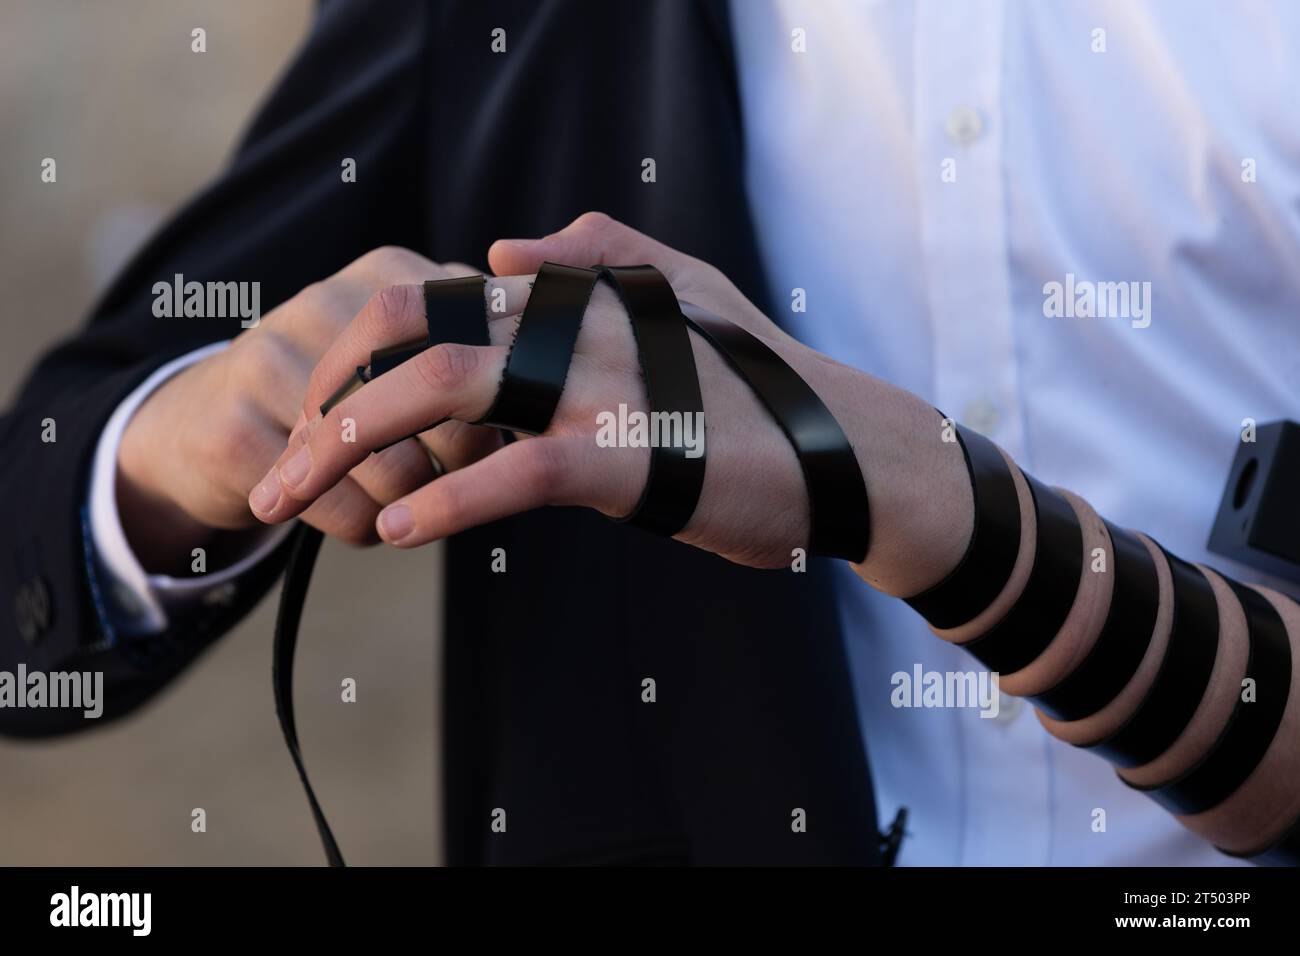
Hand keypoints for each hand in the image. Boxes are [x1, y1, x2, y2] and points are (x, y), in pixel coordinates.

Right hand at [117, 247, 501, 572]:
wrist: (201, 422)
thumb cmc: (340, 396)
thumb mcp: (404, 353)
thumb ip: (474, 354)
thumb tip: (538, 410)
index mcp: (391, 279)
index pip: (484, 358)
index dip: (499, 415)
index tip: (496, 442)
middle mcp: (329, 303)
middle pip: (447, 415)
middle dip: (461, 464)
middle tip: (450, 479)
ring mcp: (274, 358)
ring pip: (399, 471)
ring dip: (413, 504)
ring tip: (402, 502)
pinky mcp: (237, 427)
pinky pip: (344, 508)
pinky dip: (366, 529)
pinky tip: (362, 520)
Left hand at [252, 214, 970, 590]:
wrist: (840, 451)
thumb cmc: (754, 386)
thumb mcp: (681, 295)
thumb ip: (598, 254)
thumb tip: (503, 253)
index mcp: (571, 295)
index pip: (424, 301)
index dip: (351, 355)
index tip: (315, 421)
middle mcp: (572, 326)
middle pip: (410, 339)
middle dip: (323, 403)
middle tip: (274, 468)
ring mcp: (597, 385)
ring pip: (445, 392)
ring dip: (353, 444)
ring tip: (294, 497)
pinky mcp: (629, 454)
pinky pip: (515, 470)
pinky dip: (450, 499)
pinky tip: (399, 531)